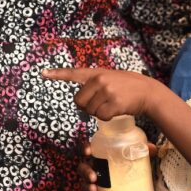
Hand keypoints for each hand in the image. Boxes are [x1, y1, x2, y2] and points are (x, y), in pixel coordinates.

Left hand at [42, 67, 161, 119]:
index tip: (43, 73)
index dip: (57, 74)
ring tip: (112, 104)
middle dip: (87, 107)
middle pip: (79, 101)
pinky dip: (106, 118)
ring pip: (90, 111)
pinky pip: (101, 117)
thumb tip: (80, 102)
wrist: (148, 92)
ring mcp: (107, 91)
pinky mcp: (114, 103)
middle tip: (101, 104)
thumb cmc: (127, 87)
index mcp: (97, 73)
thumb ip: (95, 84)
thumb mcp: (110, 78)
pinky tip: (116, 111)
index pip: (74, 73)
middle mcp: (100, 80)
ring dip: (99, 113)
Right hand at [77, 140, 157, 190]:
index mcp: (99, 155)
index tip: (88, 152)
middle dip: (85, 172)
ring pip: (84, 184)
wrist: (133, 183)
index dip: (85, 149)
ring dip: (86, 187)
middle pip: (82, 167)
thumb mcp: (137, 155)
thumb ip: (144, 150)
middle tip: (93, 177)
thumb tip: (153, 148)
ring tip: (94, 189)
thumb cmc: (130, 163)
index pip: (88, 149)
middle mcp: (93, 168)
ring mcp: (95, 183)